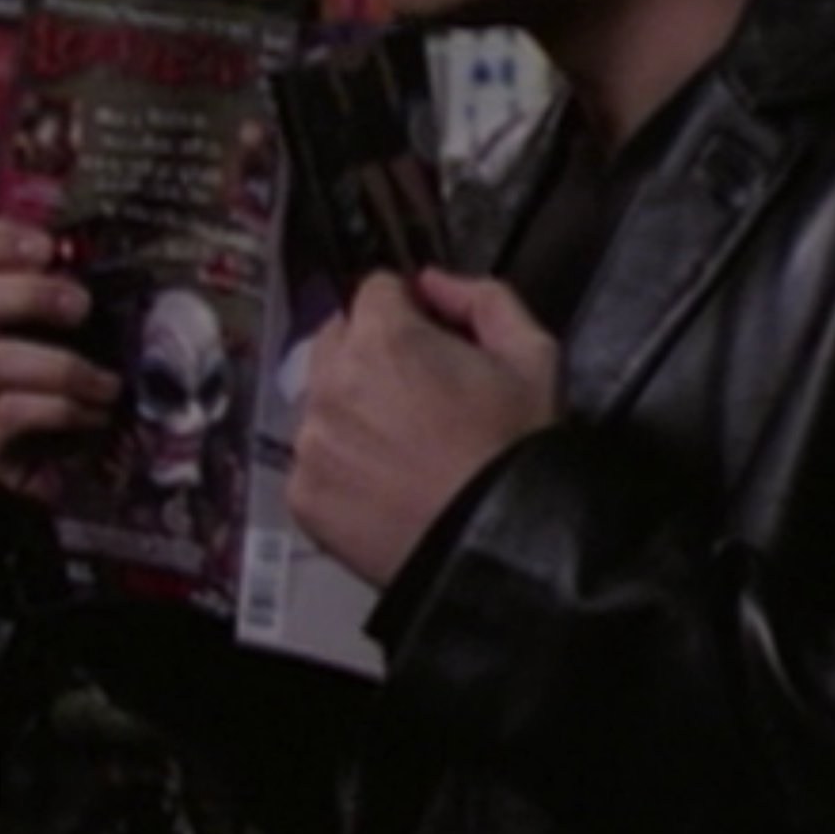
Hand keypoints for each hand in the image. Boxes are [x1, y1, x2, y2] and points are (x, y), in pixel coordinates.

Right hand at [0, 217, 120, 501]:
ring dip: (61, 367)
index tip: (46, 245)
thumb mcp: (122, 326)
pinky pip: (7, 416)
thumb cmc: (129, 390)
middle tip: (81, 306)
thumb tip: (118, 241)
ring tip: (109, 385)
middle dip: (26, 294)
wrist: (128, 474)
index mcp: (12, 310)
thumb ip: (109, 285)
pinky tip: (96, 417)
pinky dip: (59, 409)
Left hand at [288, 270, 560, 589]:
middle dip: (370, 351)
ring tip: (402, 444)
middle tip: (416, 392)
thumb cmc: (515, 453)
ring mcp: (311, 441)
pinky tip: (382, 482)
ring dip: (351, 407)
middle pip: (336, 339)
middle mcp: (331, 383)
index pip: (376, 290)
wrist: (494, 551)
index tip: (429, 337)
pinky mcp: (302, 493)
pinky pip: (313, 459)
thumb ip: (482, 297)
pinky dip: (340, 464)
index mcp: (383, 339)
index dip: (408, 309)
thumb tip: (433, 282)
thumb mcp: (532, 355)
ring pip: (320, 399)